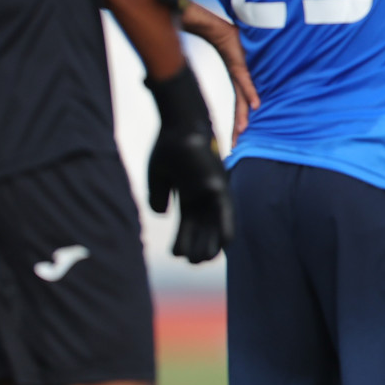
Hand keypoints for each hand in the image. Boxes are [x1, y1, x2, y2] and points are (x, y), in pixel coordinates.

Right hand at [146, 64, 233, 262]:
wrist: (180, 124)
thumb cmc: (169, 146)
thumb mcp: (159, 176)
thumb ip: (157, 197)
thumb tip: (160, 216)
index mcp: (189, 196)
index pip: (188, 227)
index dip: (182, 243)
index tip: (176, 253)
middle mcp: (203, 197)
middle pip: (202, 232)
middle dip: (196, 249)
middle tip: (189, 260)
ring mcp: (213, 192)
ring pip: (215, 227)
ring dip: (208, 246)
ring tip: (199, 261)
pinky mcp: (219, 184)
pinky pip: (226, 211)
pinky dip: (225, 228)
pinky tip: (225, 245)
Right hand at [181, 2, 258, 148]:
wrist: (206, 21)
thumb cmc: (204, 35)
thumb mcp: (193, 60)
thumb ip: (184, 74)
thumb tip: (151, 83)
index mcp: (232, 76)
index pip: (234, 102)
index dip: (233, 120)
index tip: (232, 140)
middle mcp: (237, 74)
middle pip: (239, 104)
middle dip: (237, 124)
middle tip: (237, 144)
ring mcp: (239, 68)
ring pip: (242, 95)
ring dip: (243, 113)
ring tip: (242, 130)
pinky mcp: (238, 61)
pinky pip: (244, 79)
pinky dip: (250, 91)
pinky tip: (255, 104)